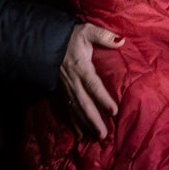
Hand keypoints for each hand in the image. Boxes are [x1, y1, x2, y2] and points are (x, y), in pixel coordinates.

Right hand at [61, 23, 123, 138]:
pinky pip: (68, 109)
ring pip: (76, 109)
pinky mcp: (63, 91)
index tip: (113, 111)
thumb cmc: (70, 37)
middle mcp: (73, 81)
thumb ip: (103, 36)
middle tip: (103, 135)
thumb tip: (121, 40)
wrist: (47, 42)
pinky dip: (74, 122)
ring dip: (85, 124)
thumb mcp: (87, 31)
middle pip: (84, 103)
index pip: (94, 85)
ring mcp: (67, 88)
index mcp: (81, 67)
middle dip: (93, 120)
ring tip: (96, 137)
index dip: (103, 98)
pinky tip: (81, 133)